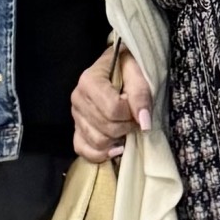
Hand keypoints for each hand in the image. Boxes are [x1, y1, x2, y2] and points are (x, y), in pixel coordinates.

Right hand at [71, 44, 152, 162]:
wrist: (119, 65)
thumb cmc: (130, 66)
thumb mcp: (139, 71)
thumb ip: (141, 94)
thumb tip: (144, 123)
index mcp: (89, 80)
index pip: (113, 109)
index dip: (131, 113)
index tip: (138, 106)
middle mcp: (77, 98)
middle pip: (106, 128)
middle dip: (127, 127)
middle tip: (135, 118)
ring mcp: (75, 115)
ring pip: (97, 142)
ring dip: (117, 140)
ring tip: (126, 128)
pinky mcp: (77, 128)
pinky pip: (82, 149)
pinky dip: (100, 154)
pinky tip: (116, 148)